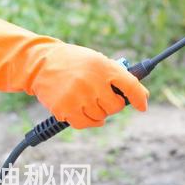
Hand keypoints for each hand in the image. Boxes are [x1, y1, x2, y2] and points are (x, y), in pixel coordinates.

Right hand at [29, 44, 148, 128]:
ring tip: (88, 98)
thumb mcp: (99, 61)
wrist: (42, 63)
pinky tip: (82, 110)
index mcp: (105, 67)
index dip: (139, 98)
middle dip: (112, 104)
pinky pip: (84, 124)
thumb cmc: (76, 63)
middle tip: (103, 96)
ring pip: (100, 117)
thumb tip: (142, 95)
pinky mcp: (65, 109)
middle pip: (115, 107)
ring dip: (98, 112)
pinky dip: (86, 121)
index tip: (142, 106)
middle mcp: (93, 82)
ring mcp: (78, 97)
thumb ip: (119, 76)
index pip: (131, 85)